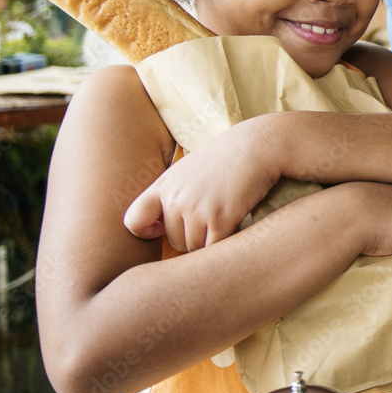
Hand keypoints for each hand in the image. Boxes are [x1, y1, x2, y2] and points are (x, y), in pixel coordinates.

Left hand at [123, 122, 279, 250]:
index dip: (146, 231)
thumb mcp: (190, 169)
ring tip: (227, 214)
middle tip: (214, 213)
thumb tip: (160, 226)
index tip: (162, 229)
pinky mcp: (219, 218)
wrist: (258, 144)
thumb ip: (175, 193)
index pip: (134, 220)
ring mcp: (195, 209)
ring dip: (211, 239)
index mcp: (164, 185)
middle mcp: (174, 198)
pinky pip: (215, 248)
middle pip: (174, 241)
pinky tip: (237, 222)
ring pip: (195, 248)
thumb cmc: (228, 156)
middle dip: (193, 235)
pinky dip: (227, 241)